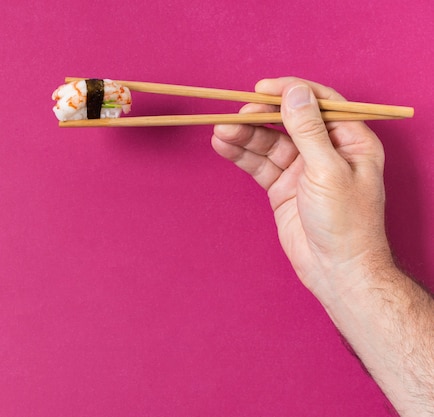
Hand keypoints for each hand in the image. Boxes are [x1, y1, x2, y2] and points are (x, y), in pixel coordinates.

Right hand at [211, 77, 393, 303]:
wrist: (336, 270)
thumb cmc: (346, 223)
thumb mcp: (327, 170)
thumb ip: (308, 130)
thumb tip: (295, 92)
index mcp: (351, 141)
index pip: (320, 103)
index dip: (291, 91)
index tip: (263, 88)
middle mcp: (326, 151)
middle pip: (288, 122)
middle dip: (261, 116)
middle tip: (236, 113)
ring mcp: (302, 169)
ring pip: (269, 143)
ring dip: (245, 135)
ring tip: (221, 130)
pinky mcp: (282, 187)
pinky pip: (259, 164)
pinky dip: (241, 154)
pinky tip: (223, 145)